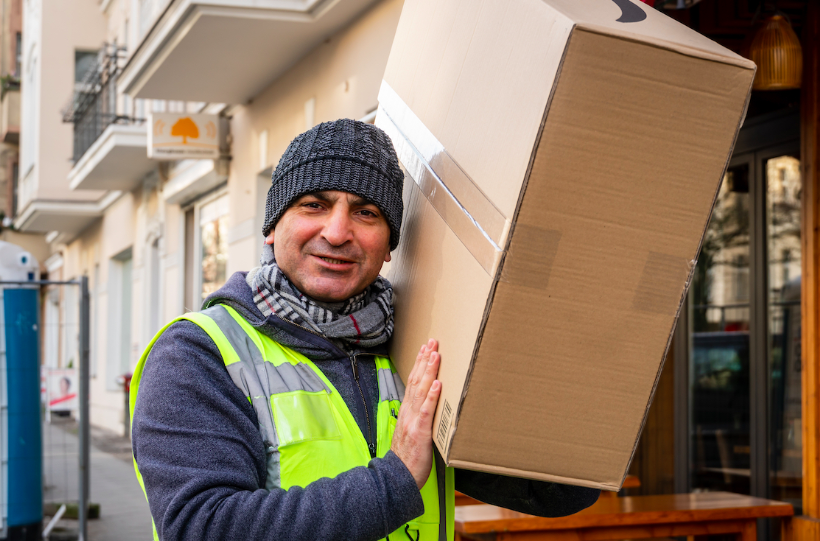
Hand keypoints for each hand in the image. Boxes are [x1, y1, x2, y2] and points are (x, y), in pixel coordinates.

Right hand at [391, 339, 440, 488]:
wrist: (395, 478)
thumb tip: (427, 408)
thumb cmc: (405, 458)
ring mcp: (413, 421)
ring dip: (429, 371)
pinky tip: (438, 383)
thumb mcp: (410, 432)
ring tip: (435, 354)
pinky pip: (427, 411)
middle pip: (416, 381)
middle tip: (433, 342)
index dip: (419, 364)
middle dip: (425, 360)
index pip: (412, 382)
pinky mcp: (420, 432)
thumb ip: (416, 418)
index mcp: (407, 411)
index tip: (426, 348)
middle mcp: (408, 412)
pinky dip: (432, 396)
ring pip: (421, 391)